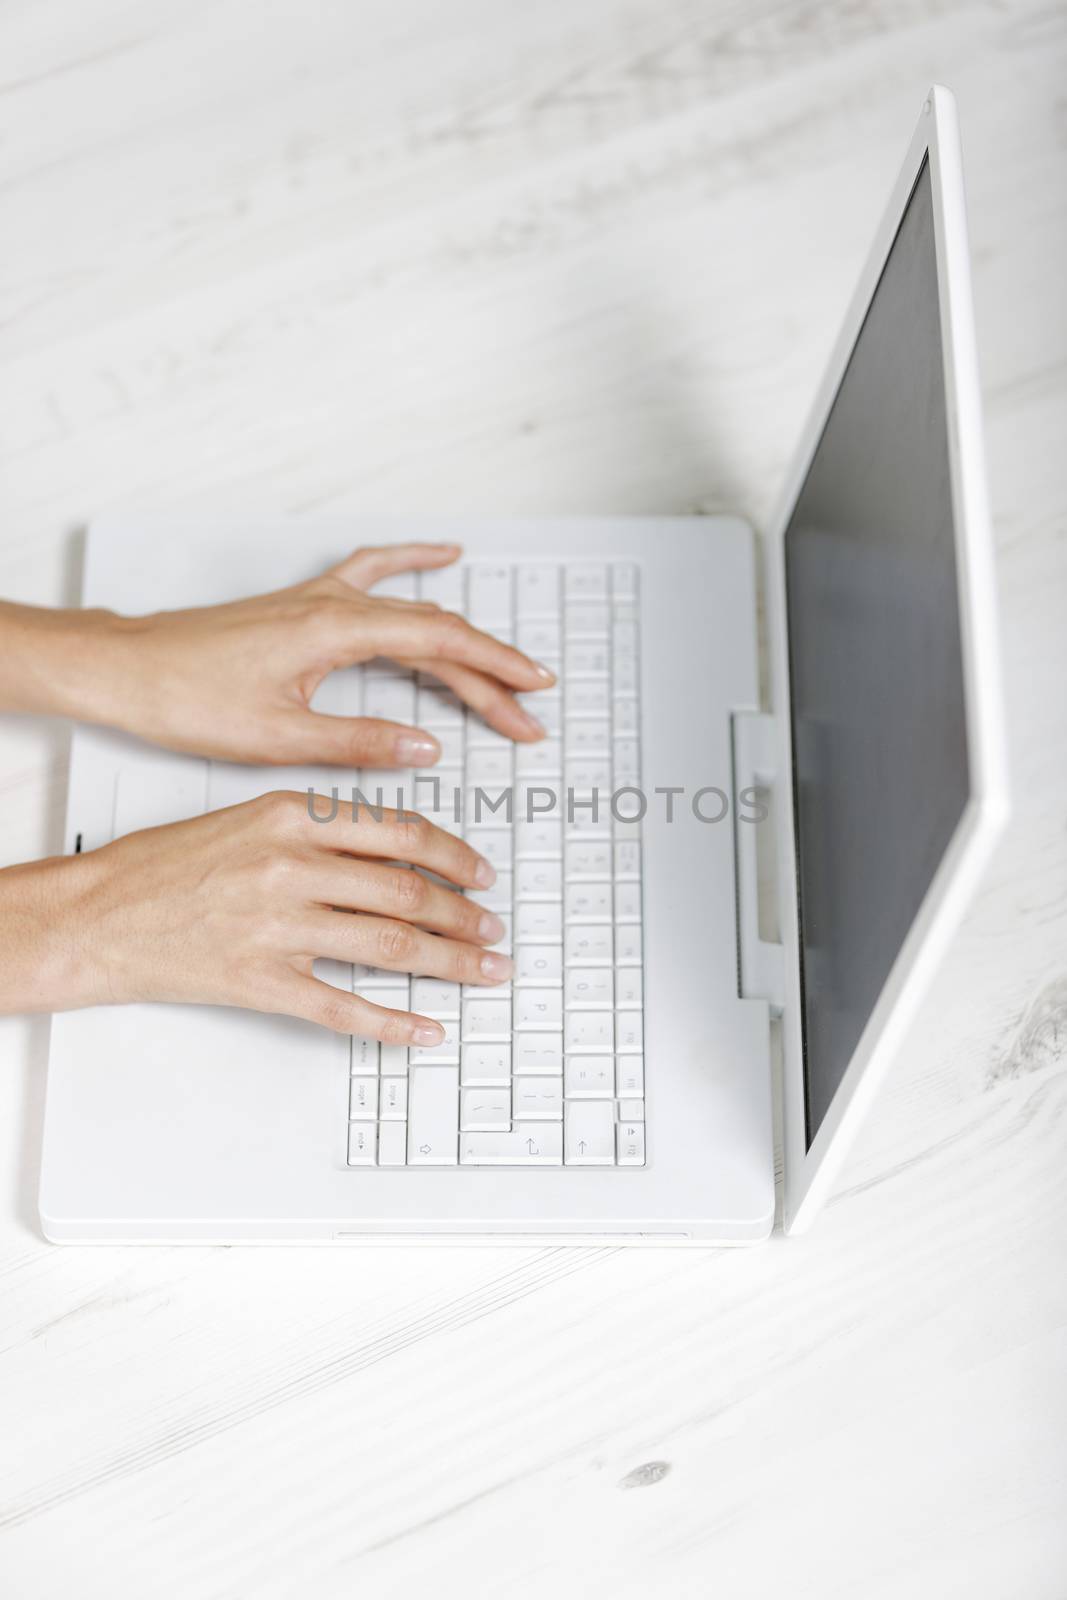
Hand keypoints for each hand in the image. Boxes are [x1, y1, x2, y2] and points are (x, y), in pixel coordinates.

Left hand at [0, 543, 553, 765]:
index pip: (442, 643)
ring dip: (462, 639)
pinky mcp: (303, 605)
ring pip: (412, 610)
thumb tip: (426, 749)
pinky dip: (412, 563)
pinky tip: (438, 555)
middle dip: (489, 673)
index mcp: (336, 630)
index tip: (533, 695)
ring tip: (504, 666)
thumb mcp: (280, 737)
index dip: (496, 669)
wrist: (128, 669)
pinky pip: (374, 573)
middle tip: (526, 714)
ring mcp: (319, 599)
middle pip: (437, 631)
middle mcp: (333, 605)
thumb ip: (361, 741)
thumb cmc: (186, 698)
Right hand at [0, 792, 510, 1035]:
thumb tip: (394, 854)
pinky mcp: (261, 982)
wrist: (99, 914)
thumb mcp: (247, 817)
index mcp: (290, 816)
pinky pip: (344, 1007)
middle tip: (491, 929)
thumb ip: (319, 830)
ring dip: (449, 962)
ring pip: (390, 947)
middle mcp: (290, 867)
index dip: (454, 856)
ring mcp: (277, 928)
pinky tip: (424, 1029)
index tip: (480, 874)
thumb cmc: (165, 865)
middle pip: (407, 892)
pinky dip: (393, 1023)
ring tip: (481, 970)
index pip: (400, 833)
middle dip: (463, 915)